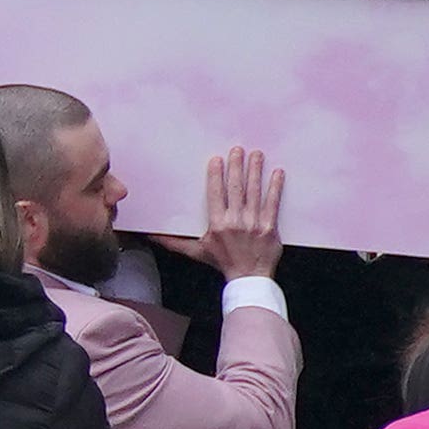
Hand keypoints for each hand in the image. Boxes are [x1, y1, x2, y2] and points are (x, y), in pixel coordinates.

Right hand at [152, 146, 283, 280]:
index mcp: (217, 224)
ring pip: (254, 192)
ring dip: (255, 171)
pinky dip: (275, 188)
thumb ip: (173, 242)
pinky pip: (272, 203)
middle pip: (236, 189)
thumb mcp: (195, 252)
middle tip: (237, 150)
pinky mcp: (270, 227)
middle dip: (236, 167)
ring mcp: (254, 223)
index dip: (216, 175)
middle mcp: (235, 222)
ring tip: (256, 155)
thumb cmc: (222, 263)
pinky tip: (277, 173)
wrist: (249, 278)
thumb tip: (151, 236)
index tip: (217, 159)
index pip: (216, 194)